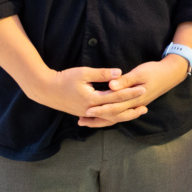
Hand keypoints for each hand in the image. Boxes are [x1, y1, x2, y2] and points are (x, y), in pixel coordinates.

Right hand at [28, 65, 147, 123]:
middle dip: (131, 109)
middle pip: (115, 112)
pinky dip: (112, 117)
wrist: (45, 90)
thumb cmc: (64, 79)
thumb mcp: (83, 73)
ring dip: (123, 115)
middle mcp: (91, 110)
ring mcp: (87, 113)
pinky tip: (120, 115)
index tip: (143, 88)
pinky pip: (101, 118)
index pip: (116, 97)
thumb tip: (119, 73)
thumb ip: (102, 74)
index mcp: (92, 99)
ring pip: (109, 118)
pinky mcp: (83, 113)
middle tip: (146, 107)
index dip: (130, 93)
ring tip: (136, 112)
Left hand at [89, 56, 189, 126]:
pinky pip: (121, 114)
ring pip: (117, 117)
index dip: (100, 109)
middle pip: (113, 115)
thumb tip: (111, 86)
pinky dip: (110, 116)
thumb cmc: (155, 71)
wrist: (170, 74)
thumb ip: (125, 80)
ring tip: (87, 122)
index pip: (115, 107)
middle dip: (97, 118)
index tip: (87, 110)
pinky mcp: (136, 103)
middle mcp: (135, 105)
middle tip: (82, 120)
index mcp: (135, 98)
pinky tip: (101, 116)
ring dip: (102, 120)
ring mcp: (136, 105)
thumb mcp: (140, 72)